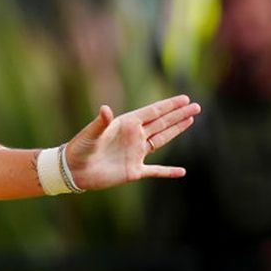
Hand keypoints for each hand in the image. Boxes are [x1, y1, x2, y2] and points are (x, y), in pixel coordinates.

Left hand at [65, 95, 200, 190]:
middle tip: (196, 106)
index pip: (153, 112)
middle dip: (179, 115)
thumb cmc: (79, 148)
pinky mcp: (134, 171)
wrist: (73, 170)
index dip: (169, 106)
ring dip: (176, 131)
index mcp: (126, 125)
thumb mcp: (90, 134)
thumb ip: (100, 122)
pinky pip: (156, 170)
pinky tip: (182, 172)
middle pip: (161, 123)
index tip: (185, 98)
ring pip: (162, 140)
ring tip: (191, 120)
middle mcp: (134, 137)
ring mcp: (135, 153)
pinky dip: (168, 171)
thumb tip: (106, 109)